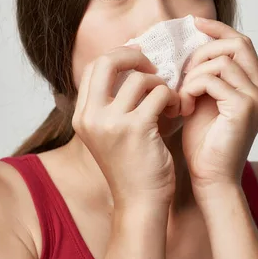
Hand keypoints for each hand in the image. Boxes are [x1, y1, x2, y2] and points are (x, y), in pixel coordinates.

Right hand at [72, 45, 180, 205]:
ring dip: (161, 85)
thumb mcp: (112, 131)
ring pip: (140, 78)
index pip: (94, 67)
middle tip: (153, 67)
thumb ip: (114, 101)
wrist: (140, 202)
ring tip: (168, 101)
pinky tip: (175, 111)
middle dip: (134, 56)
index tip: (139, 59)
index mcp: (82, 116)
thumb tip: (130, 61)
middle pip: (108, 61)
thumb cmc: (133, 165)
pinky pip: (159, 94)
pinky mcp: (136, 129)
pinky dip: (172, 98)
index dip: (119, 56)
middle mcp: (91, 117)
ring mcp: (111, 123)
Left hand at [178, 17, 257, 192]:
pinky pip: (213, 79)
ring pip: (221, 61)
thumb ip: (205, 73)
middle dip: (204, 50)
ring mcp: (257, 98)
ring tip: (182, 96)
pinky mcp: (245, 108)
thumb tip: (191, 42)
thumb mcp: (204, 99)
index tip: (194, 23)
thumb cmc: (205, 143)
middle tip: (184, 73)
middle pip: (237, 44)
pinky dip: (192, 88)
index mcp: (256, 86)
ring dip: (193, 74)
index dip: (218, 29)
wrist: (211, 178)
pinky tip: (184, 106)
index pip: (242, 43)